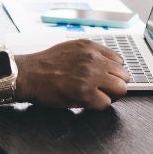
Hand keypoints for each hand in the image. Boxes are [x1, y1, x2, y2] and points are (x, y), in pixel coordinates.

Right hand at [13, 40, 129, 110]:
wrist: (28, 74)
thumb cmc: (45, 63)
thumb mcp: (72, 48)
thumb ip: (91, 54)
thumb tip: (106, 64)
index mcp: (91, 47)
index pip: (119, 61)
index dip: (114, 72)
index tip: (108, 78)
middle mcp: (94, 60)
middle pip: (124, 76)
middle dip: (117, 84)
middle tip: (106, 90)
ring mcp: (90, 76)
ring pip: (120, 89)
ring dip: (112, 95)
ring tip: (100, 97)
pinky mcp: (84, 93)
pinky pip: (106, 103)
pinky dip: (99, 105)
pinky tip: (89, 102)